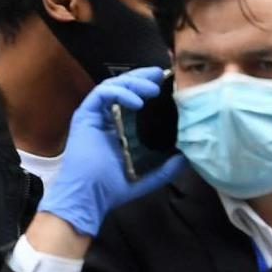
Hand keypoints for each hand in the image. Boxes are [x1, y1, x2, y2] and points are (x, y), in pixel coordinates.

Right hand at [35, 67, 184, 239]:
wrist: (89, 196)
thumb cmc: (111, 188)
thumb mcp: (146, 177)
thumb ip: (165, 169)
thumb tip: (185, 158)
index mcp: (118, 128)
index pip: (132, 99)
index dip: (147, 88)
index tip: (166, 85)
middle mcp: (105, 118)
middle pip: (123, 87)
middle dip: (141, 77)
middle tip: (160, 75)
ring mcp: (94, 115)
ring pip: (112, 85)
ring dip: (133, 83)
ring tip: (153, 88)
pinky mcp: (85, 115)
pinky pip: (102, 94)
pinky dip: (120, 93)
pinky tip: (136, 101)